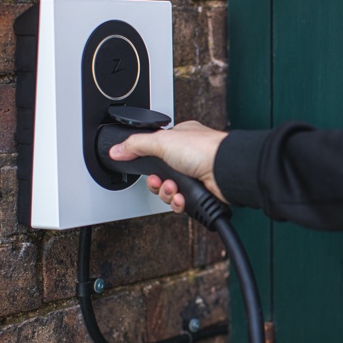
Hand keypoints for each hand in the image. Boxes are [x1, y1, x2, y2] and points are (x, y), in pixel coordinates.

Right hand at [109, 121, 227, 212]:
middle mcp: (189, 156)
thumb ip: (135, 145)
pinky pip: (183, 203)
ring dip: (168, 193)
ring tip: (174, 189)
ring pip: (171, 191)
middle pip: (161, 175)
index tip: (146, 169)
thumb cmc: (204, 149)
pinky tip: (183, 198)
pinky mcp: (202, 193)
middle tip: (160, 181)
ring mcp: (196, 175)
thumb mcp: (161, 141)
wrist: (226, 170)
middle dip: (158, 183)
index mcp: (181, 138)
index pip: (156, 152)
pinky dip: (180, 203)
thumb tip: (117, 149)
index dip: (149, 164)